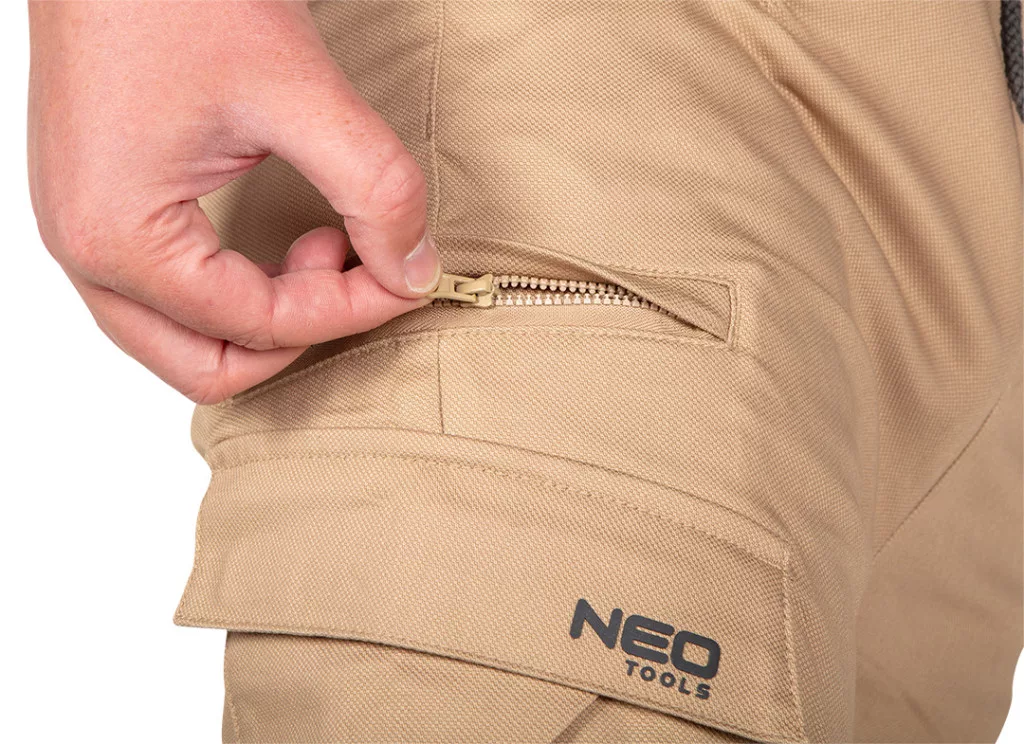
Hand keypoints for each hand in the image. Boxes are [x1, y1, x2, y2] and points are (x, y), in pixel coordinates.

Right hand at [28, 0, 440, 402]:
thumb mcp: (301, 92)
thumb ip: (374, 188)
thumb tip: (414, 268)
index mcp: (119, 238)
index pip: (259, 325)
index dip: (350, 308)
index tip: (407, 272)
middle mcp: (86, 253)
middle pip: (209, 365)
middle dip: (301, 333)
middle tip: (357, 270)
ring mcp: (87, 232)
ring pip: (188, 339)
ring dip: (270, 317)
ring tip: (325, 246)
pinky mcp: (106, 209)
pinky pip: (174, 296)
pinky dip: (239, 290)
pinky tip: (284, 241)